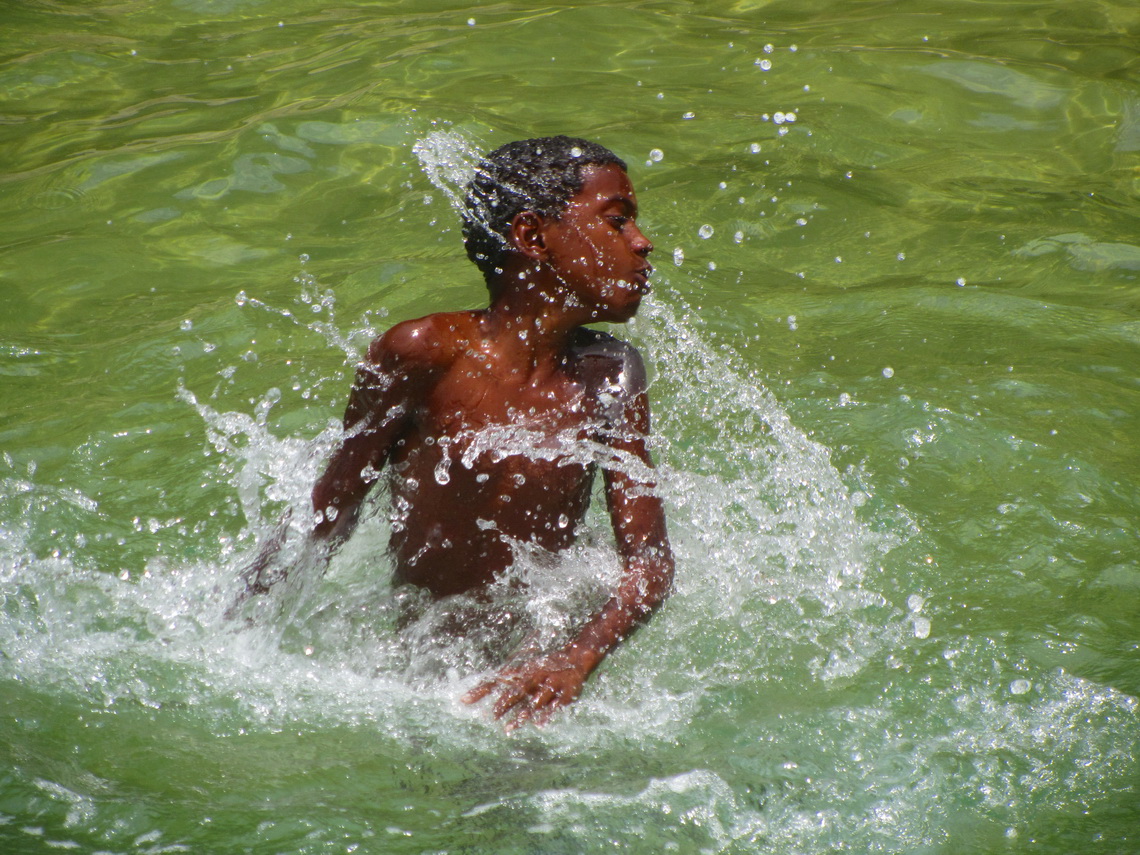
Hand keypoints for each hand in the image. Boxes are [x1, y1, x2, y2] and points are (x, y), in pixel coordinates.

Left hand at [462, 649, 589, 730]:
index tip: (464, 699)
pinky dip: (546, 715)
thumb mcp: (525, 668)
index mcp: (523, 670)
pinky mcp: (564, 694)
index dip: (482, 689)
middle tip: (489, 716)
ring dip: (522, 714)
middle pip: (517, 690)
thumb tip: (483, 688)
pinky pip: (554, 706)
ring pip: (535, 700)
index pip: (498, 679)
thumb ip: (505, 678)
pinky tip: (538, 725)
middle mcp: (535, 676)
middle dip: (504, 703)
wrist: (577, 657)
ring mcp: (550, 684)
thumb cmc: (546, 665)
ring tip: (508, 728)